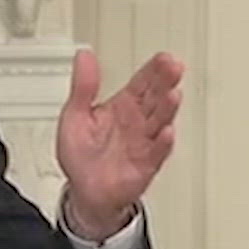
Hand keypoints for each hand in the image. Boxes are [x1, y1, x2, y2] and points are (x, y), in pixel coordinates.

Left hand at [56, 49, 182, 238]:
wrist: (85, 192)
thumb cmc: (81, 155)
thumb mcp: (74, 115)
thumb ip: (83, 86)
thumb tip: (83, 56)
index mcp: (123, 106)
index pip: (142, 83)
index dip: (153, 69)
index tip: (164, 57)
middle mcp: (138, 122)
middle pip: (156, 97)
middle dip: (165, 82)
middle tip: (174, 67)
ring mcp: (144, 143)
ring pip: (159, 122)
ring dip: (168, 109)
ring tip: (173, 94)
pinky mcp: (145, 166)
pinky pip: (156, 153)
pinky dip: (162, 144)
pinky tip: (167, 132)